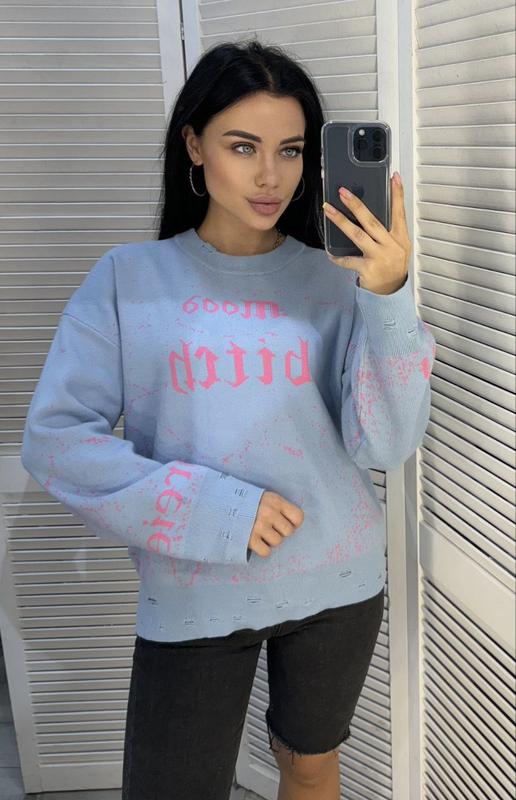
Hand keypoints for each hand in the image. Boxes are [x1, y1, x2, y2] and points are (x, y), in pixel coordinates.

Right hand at [248, 491, 303, 557]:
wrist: (218, 506)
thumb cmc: (245, 503)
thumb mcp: (264, 497)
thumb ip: (278, 507)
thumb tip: (293, 524)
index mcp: (275, 500)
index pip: (298, 517)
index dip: (293, 523)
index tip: (284, 522)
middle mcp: (269, 512)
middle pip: (288, 532)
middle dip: (280, 532)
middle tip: (268, 528)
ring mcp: (259, 526)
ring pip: (277, 542)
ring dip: (269, 540)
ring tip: (259, 533)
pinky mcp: (249, 539)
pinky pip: (266, 552)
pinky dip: (261, 549)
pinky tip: (254, 541)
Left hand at [323, 172, 411, 294]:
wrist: (392, 291)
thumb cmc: (392, 265)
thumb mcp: (398, 247)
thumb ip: (389, 231)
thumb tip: (369, 212)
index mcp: (400, 237)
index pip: (399, 212)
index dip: (397, 195)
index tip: (394, 177)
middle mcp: (390, 245)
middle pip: (372, 221)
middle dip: (356, 205)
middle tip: (343, 192)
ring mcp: (379, 257)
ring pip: (357, 236)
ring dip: (341, 222)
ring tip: (328, 210)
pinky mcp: (368, 269)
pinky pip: (349, 260)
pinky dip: (338, 258)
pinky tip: (331, 254)